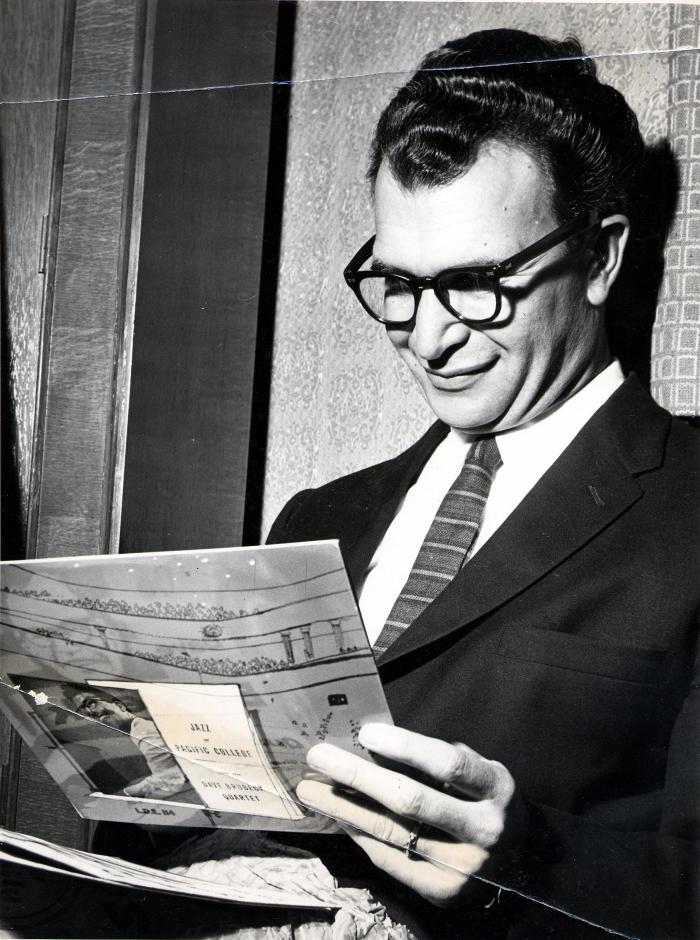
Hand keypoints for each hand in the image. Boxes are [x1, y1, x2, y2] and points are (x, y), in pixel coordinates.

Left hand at [296, 723, 513, 905]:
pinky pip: (390, 859)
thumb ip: (437, 760)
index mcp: (496, 788)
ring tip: (312, 789)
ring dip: (345, 808)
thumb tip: (375, 744)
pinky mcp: (442, 891)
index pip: (448, 764)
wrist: (520, 862)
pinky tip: (338, 817)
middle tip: (320, 756)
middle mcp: (483, 829)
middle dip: (359, 776)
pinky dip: (361, 835)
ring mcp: (463, 866)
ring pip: (392, 832)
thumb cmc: (485, 801)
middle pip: (411, 800)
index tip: (366, 733)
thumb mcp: (479, 772)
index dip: (406, 747)